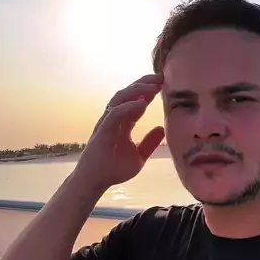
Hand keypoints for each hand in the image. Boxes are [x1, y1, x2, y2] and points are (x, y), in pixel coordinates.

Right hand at [72, 74, 163, 196]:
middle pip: (128, 94)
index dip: (149, 91)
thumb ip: (150, 142)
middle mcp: (114, 118)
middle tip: (161, 77)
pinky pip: (115, 114)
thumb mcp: (139, 156)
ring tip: (153, 86)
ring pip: (120, 99)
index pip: (136, 100)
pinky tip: (142, 103)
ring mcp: (107, 123)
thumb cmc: (113, 170)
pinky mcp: (102, 131)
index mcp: (123, 122)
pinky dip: (128, 107)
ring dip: (137, 90)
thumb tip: (162, 128)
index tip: (164, 83)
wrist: (95, 182)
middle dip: (144, 83)